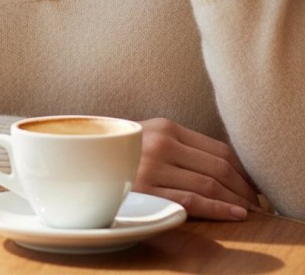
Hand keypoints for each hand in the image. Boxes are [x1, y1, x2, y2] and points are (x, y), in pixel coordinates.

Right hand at [134, 118, 260, 220]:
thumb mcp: (152, 137)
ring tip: (249, 211)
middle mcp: (160, 143)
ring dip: (236, 201)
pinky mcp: (146, 191)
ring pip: (210, 185)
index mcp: (165, 127)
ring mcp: (152, 167)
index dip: (245, 170)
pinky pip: (192, 201)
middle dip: (245, 189)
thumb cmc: (124, 152)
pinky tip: (234, 215)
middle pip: (219, 168)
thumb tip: (229, 165)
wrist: (83, 157)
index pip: (220, 149)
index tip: (255, 185)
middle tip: (257, 203)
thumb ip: (183, 145)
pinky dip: (219, 209)